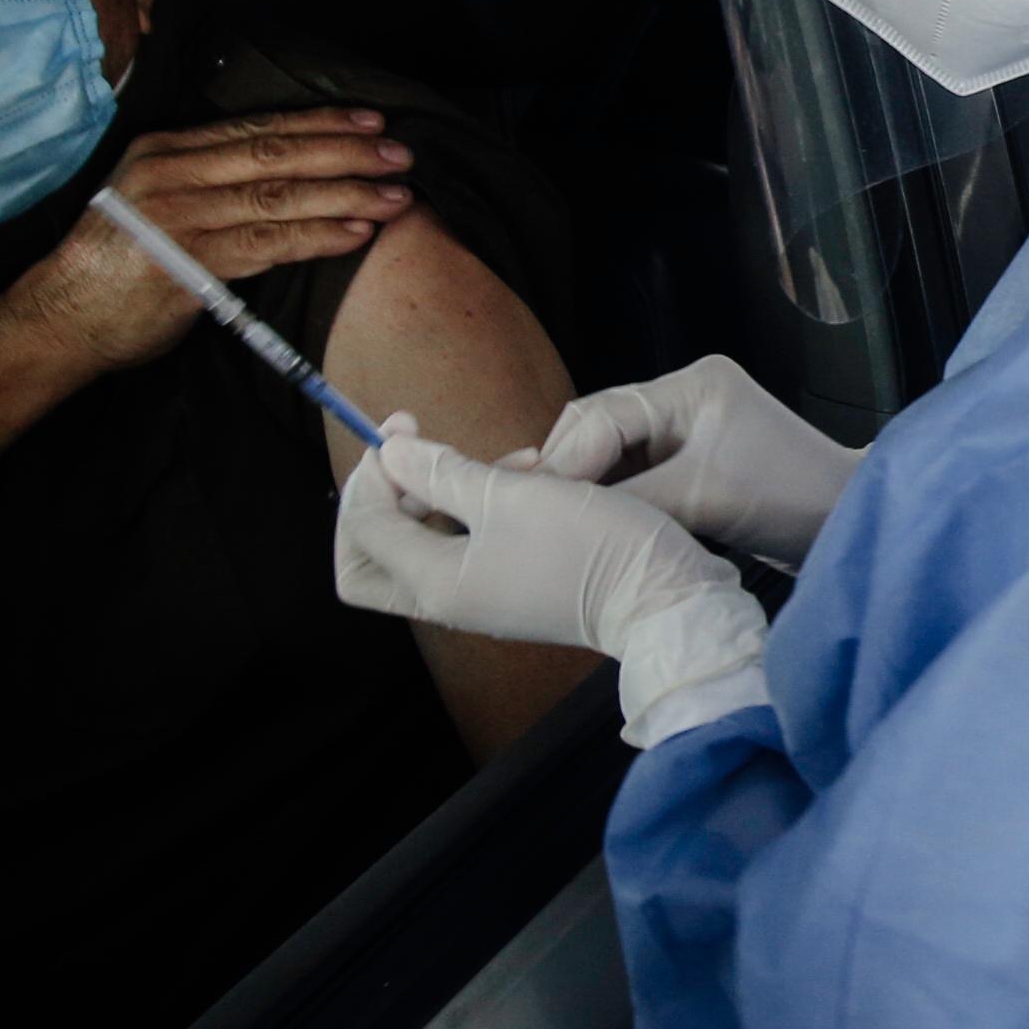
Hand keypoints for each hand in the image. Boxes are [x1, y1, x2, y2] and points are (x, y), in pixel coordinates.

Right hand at [9, 110, 415, 370]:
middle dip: (346, 150)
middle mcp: (173, 174)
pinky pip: (269, 243)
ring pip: (279, 195)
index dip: (319, 122)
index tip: (370, 119)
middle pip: (276, 153)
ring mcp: (180, 216)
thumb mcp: (153, 201)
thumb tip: (280, 175)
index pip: (257, 128)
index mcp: (166, 151)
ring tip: (395, 195)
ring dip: (346, 193)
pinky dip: (318, 236)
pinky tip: (357, 232)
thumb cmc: (116, 266)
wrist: (61, 319)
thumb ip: (206, 183)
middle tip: (401, 152)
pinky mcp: (190, 262)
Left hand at [335, 419, 766, 742]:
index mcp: (435, 582)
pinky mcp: (511, 589)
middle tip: (406, 453)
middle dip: (375, 501)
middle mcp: (447, 599)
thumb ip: (442, 471)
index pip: (362, 528)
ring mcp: (479, 598)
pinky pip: (467, 546)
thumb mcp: (513, 494)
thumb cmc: (593, 546)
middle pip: (368, 559)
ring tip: (506, 454)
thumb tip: (390, 453)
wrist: (665, 599)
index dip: (373, 471)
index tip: (403, 428)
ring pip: (421, 546)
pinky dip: (478, 509)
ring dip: (442, 493)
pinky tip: (529, 474)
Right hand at [519, 352, 862, 566]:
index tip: (535, 501)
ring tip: (557, 523)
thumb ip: (632, 499)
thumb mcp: (704, 499)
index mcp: (692, 386)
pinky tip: (591, 524)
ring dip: (587, 485)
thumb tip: (567, 515)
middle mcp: (685, 396)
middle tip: (536, 514)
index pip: (603, 413)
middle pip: (598, 425)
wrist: (847, 523)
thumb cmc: (793, 501)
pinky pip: (634, 471)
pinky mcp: (690, 459)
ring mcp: (687, 427)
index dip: (566, 459)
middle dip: (568, 468)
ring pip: (611, 450)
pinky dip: (612, 496)